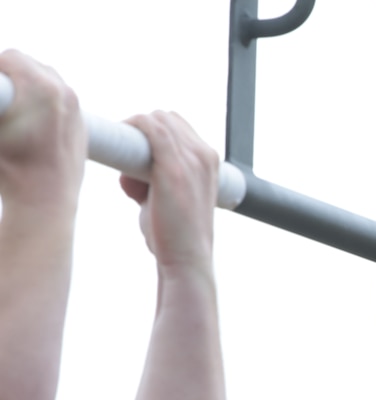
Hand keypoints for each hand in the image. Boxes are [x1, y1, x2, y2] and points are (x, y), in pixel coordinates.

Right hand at [0, 49, 84, 206]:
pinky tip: (29, 119)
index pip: (11, 57)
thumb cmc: (9, 167)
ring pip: (48, 80)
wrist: (45, 200)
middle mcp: (65, 93)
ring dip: (28, 85)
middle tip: (1, 96)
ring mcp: (77, 109)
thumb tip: (4, 102)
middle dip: (12, 74)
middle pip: (31, 64)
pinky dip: (44, 100)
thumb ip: (0, 99)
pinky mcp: (82, 124)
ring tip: (14, 107)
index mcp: (41, 87)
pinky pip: (60, 99)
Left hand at [118, 111, 217, 271]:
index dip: (154, 134)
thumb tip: (129, 175)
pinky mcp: (173, 167)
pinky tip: (120, 148)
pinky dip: (131, 128)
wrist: (185, 259)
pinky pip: (149, 127)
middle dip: (142, 132)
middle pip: (165, 118)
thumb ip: (154, 181)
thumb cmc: (174, 235)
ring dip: (134, 133)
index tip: (136, 154)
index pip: (179, 126)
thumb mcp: (171, 200)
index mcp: (209, 162)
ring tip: (125, 165)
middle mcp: (204, 156)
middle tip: (127, 160)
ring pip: (155, 120)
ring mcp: (191, 160)